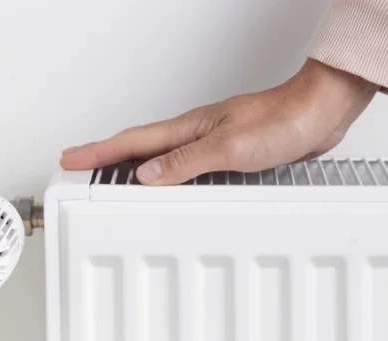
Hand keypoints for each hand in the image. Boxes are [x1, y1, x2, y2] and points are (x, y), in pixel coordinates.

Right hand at [60, 59, 378, 184]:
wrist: (317, 112)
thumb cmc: (283, 120)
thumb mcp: (230, 147)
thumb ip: (187, 163)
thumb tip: (147, 176)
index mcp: (188, 129)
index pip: (131, 143)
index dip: (98, 153)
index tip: (70, 158)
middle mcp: (192, 134)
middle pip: (137, 149)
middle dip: (104, 159)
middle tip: (78, 167)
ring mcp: (206, 142)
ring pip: (157, 158)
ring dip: (130, 167)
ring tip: (109, 177)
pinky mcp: (223, 153)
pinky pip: (181, 166)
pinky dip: (163, 174)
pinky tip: (163, 182)